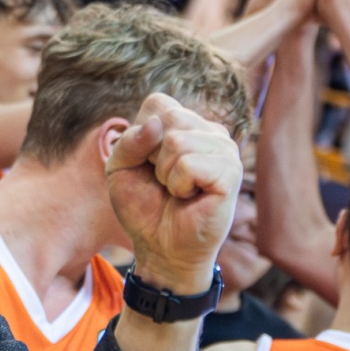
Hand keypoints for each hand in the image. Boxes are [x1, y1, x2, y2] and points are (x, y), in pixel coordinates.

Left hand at [107, 92, 240, 292]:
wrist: (160, 247)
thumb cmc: (144, 207)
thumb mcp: (119, 168)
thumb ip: (129, 141)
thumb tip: (157, 125)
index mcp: (187, 124)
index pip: (158, 103)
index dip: (141, 136)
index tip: (147, 164)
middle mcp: (211, 132)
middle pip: (168, 118)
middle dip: (151, 155)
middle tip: (163, 180)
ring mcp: (225, 150)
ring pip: (176, 141)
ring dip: (165, 174)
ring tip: (177, 190)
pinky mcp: (230, 173)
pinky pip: (189, 164)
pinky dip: (178, 185)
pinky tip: (189, 197)